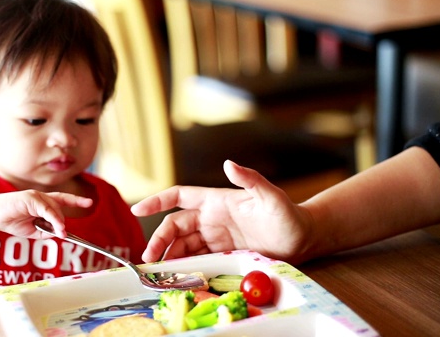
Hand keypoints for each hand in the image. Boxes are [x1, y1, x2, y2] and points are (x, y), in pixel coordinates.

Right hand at [0, 190, 92, 238]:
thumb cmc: (11, 221)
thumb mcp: (32, 231)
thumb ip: (45, 232)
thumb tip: (59, 233)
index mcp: (42, 203)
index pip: (63, 199)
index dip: (76, 200)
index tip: (89, 202)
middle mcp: (41, 197)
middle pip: (60, 207)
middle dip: (62, 222)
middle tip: (62, 233)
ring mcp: (36, 196)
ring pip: (54, 208)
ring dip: (58, 222)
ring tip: (60, 232)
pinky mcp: (30, 198)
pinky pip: (46, 209)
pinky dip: (53, 218)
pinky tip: (56, 227)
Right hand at [131, 160, 310, 262]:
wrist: (302, 238)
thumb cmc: (288, 214)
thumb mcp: (270, 196)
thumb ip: (250, 179)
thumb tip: (228, 164)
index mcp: (216, 200)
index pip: (179, 196)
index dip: (157, 201)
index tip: (137, 210)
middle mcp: (210, 218)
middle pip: (175, 227)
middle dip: (159, 241)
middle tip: (149, 259)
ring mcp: (215, 237)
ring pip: (182, 245)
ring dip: (168, 256)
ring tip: (159, 272)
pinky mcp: (222, 253)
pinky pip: (197, 259)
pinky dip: (184, 266)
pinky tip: (177, 275)